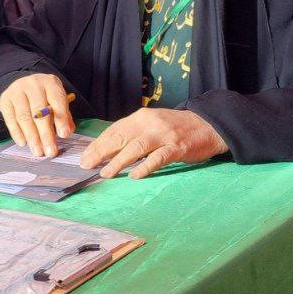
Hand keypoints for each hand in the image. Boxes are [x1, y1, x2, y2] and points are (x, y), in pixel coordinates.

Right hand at [0, 73, 75, 157]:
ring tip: (38, 151)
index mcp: (50, 83)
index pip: (56, 101)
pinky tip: (23, 143)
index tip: (64, 135)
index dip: (61, 119)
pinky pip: (10, 119)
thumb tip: (66, 132)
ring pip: (24, 117)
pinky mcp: (5, 100)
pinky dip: (17, 133)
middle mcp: (33, 84)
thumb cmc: (45, 96)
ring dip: (32, 137)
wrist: (23, 84)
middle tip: (50, 151)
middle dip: (45, 134)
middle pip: (39, 112)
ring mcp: (16, 91)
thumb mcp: (57, 100)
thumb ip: (64, 116)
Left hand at [80, 108, 226, 179]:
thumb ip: (132, 134)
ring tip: (106, 173)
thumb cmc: (175, 128)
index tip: (85, 156)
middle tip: (87, 165)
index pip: (113, 131)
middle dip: (101, 152)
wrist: (207, 125)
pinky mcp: (177, 148)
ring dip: (119, 161)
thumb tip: (108, 150)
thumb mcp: (151, 125)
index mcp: (140, 117)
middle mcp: (149, 123)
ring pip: (136, 147)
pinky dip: (145, 167)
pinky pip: (158, 158)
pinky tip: (134, 176)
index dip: (98, 144)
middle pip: (120, 137)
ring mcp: (163, 135)